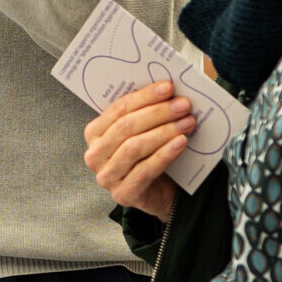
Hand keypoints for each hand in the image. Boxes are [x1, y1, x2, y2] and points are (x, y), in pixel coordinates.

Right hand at [81, 80, 194, 221]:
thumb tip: (167, 90)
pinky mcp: (123, 194)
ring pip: (134, 148)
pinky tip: (180, 143)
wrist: (158, 191)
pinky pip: (145, 170)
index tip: (168, 87)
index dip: (144, 97)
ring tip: (186, 122)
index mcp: (94, 133)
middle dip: (157, 113)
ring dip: (163, 132)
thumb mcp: (141, 131)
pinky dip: (165, 154)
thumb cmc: (148, 155)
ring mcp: (106, 177)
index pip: (118, 109)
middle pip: (126, 127)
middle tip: (182, 105)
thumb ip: (145, 112)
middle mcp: (94, 155)